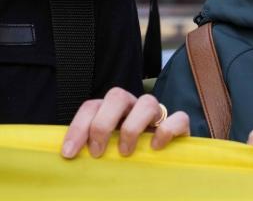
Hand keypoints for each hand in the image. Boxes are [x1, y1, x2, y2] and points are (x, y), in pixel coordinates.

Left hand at [61, 88, 188, 158]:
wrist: (163, 161)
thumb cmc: (128, 157)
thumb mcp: (104, 151)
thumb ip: (90, 149)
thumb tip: (67, 159)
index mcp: (111, 111)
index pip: (91, 106)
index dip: (78, 127)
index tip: (69, 153)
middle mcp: (133, 107)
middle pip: (117, 96)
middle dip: (103, 124)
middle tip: (98, 151)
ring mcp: (157, 113)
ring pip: (148, 102)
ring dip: (132, 127)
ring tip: (126, 152)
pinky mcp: (180, 124)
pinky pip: (178, 117)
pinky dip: (167, 130)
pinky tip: (156, 146)